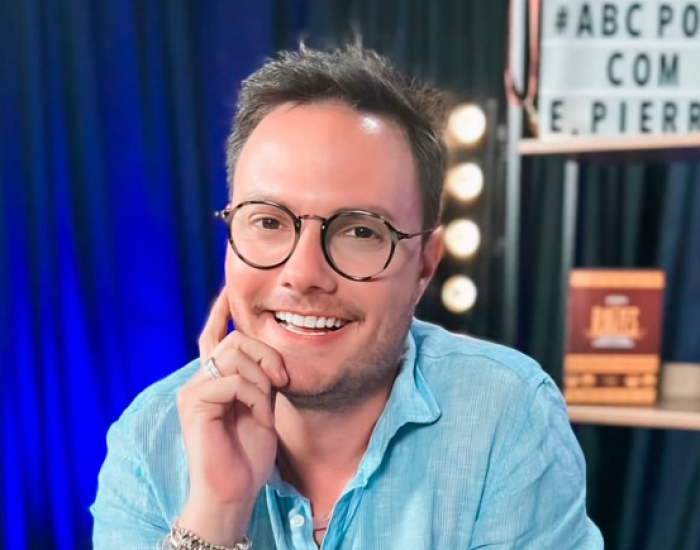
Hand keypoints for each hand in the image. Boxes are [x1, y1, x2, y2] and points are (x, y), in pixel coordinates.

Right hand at [177, 290, 287, 544]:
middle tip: (282, 381)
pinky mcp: (193, 403)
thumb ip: (260, 376)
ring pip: (236, 355)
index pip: (214, 335)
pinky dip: (254, 397)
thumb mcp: (262, 404)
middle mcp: (198, 379)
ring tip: (266, 409)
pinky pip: (232, 380)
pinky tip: (257, 418)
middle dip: (267, 354)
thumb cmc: (249, 453)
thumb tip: (269, 351)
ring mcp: (193, 390)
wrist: (235, 490)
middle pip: (236, 339)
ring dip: (262, 381)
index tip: (230, 289)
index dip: (221, 311)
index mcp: (213, 378)